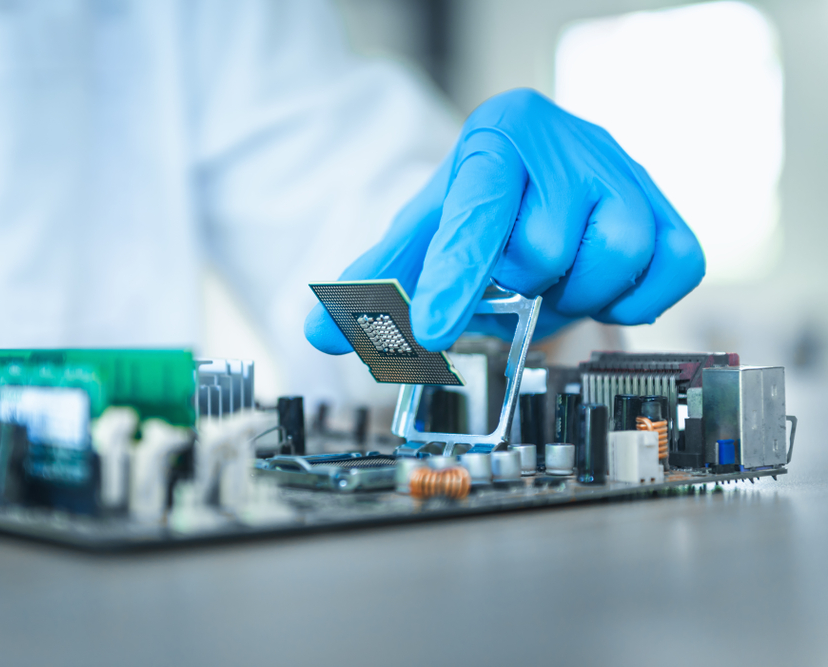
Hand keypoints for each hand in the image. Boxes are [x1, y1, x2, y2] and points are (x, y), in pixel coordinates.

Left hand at [305, 88, 704, 352]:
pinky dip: (635, 296)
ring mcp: (625, 170)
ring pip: (615, 257)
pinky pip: (674, 267)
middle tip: (514, 281)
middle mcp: (567, 143)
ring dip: (577, 294)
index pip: (476, 214)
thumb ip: (377, 280)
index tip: (432, 331)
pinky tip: (602, 285)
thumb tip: (322, 333)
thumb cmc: (481, 202)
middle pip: (546, 250)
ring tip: (555, 281)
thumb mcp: (423, 229)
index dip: (454, 277)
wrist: (542, 165)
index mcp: (496, 139)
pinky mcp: (669, 204)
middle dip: (522, 286)